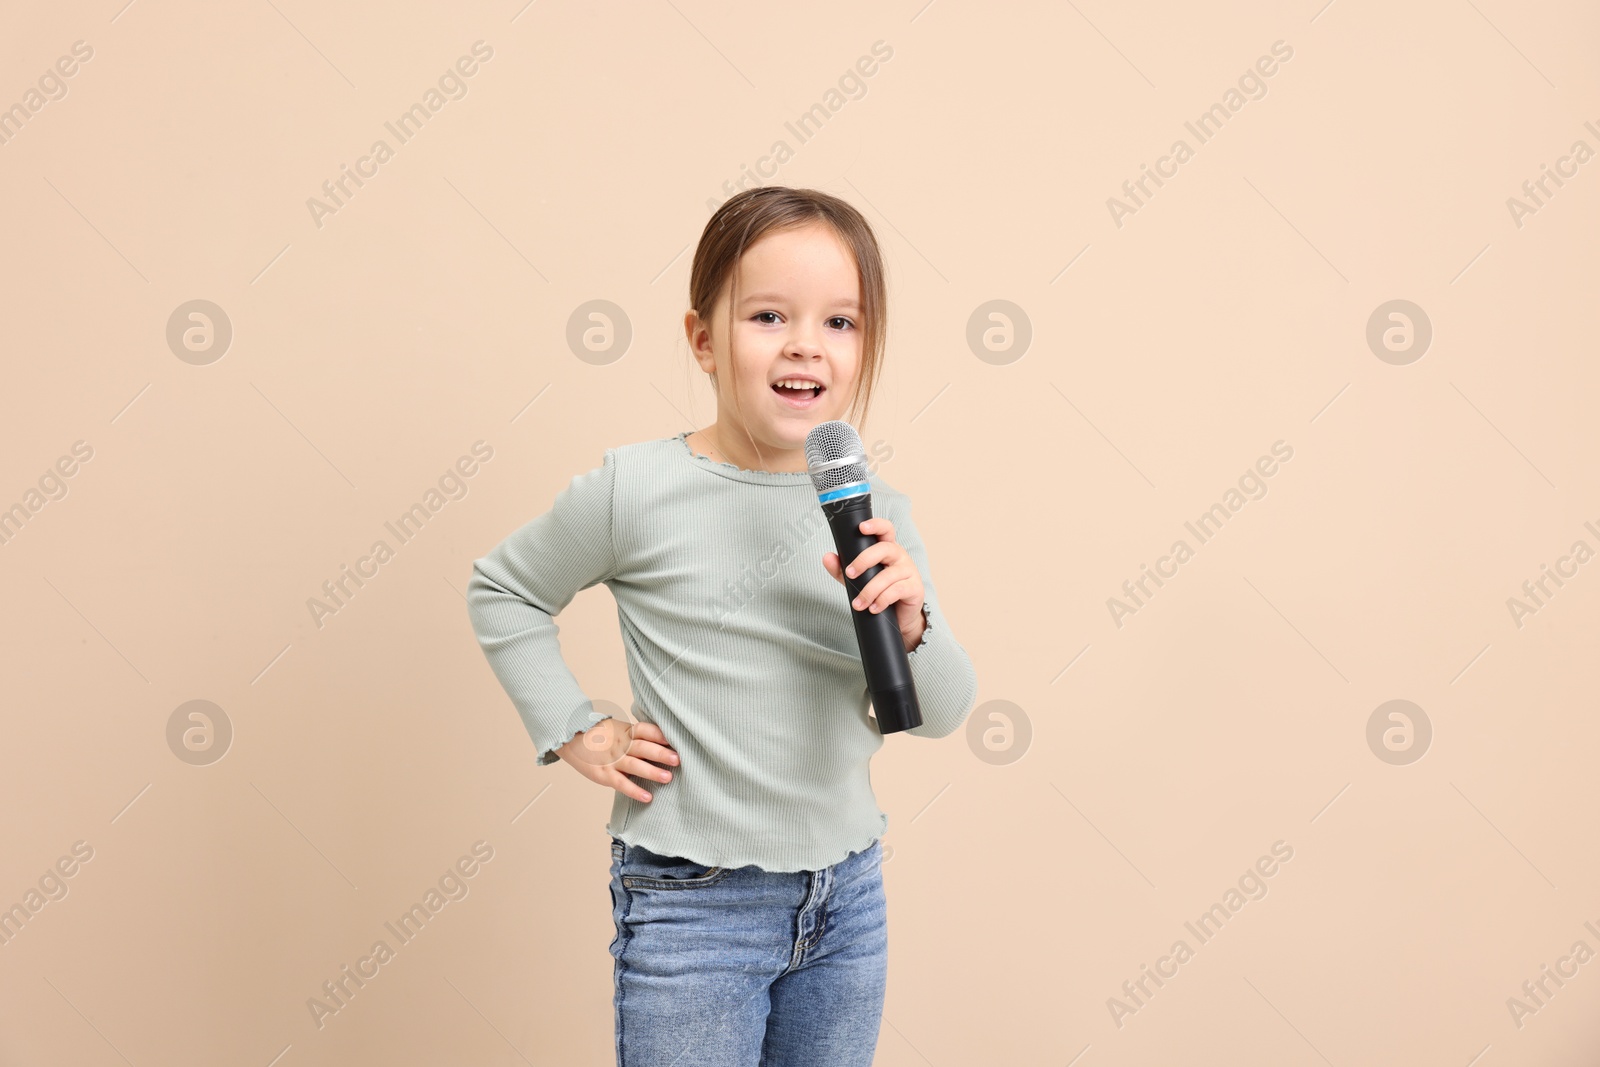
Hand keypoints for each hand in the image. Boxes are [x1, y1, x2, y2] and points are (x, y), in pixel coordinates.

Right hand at [555, 718, 678, 802]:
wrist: (570, 738)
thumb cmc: (601, 736)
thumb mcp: (619, 729)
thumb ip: (638, 735)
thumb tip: (665, 741)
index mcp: (626, 731)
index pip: (646, 730)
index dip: (660, 735)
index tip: (675, 739)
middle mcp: (621, 745)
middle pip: (643, 747)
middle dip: (661, 753)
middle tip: (677, 759)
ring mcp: (612, 760)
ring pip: (634, 765)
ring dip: (652, 772)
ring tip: (668, 777)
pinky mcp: (604, 775)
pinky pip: (621, 784)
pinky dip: (634, 791)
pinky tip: (647, 797)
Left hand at [822, 516, 927, 653]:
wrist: (900, 616)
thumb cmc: (880, 591)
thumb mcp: (858, 580)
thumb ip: (841, 569)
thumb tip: (827, 557)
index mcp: (887, 548)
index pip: (885, 529)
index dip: (876, 525)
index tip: (861, 528)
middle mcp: (899, 555)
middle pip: (884, 549)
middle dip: (864, 560)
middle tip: (849, 574)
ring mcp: (909, 571)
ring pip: (888, 575)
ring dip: (869, 591)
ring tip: (858, 604)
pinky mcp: (915, 588)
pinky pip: (897, 590)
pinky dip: (882, 600)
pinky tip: (873, 608)